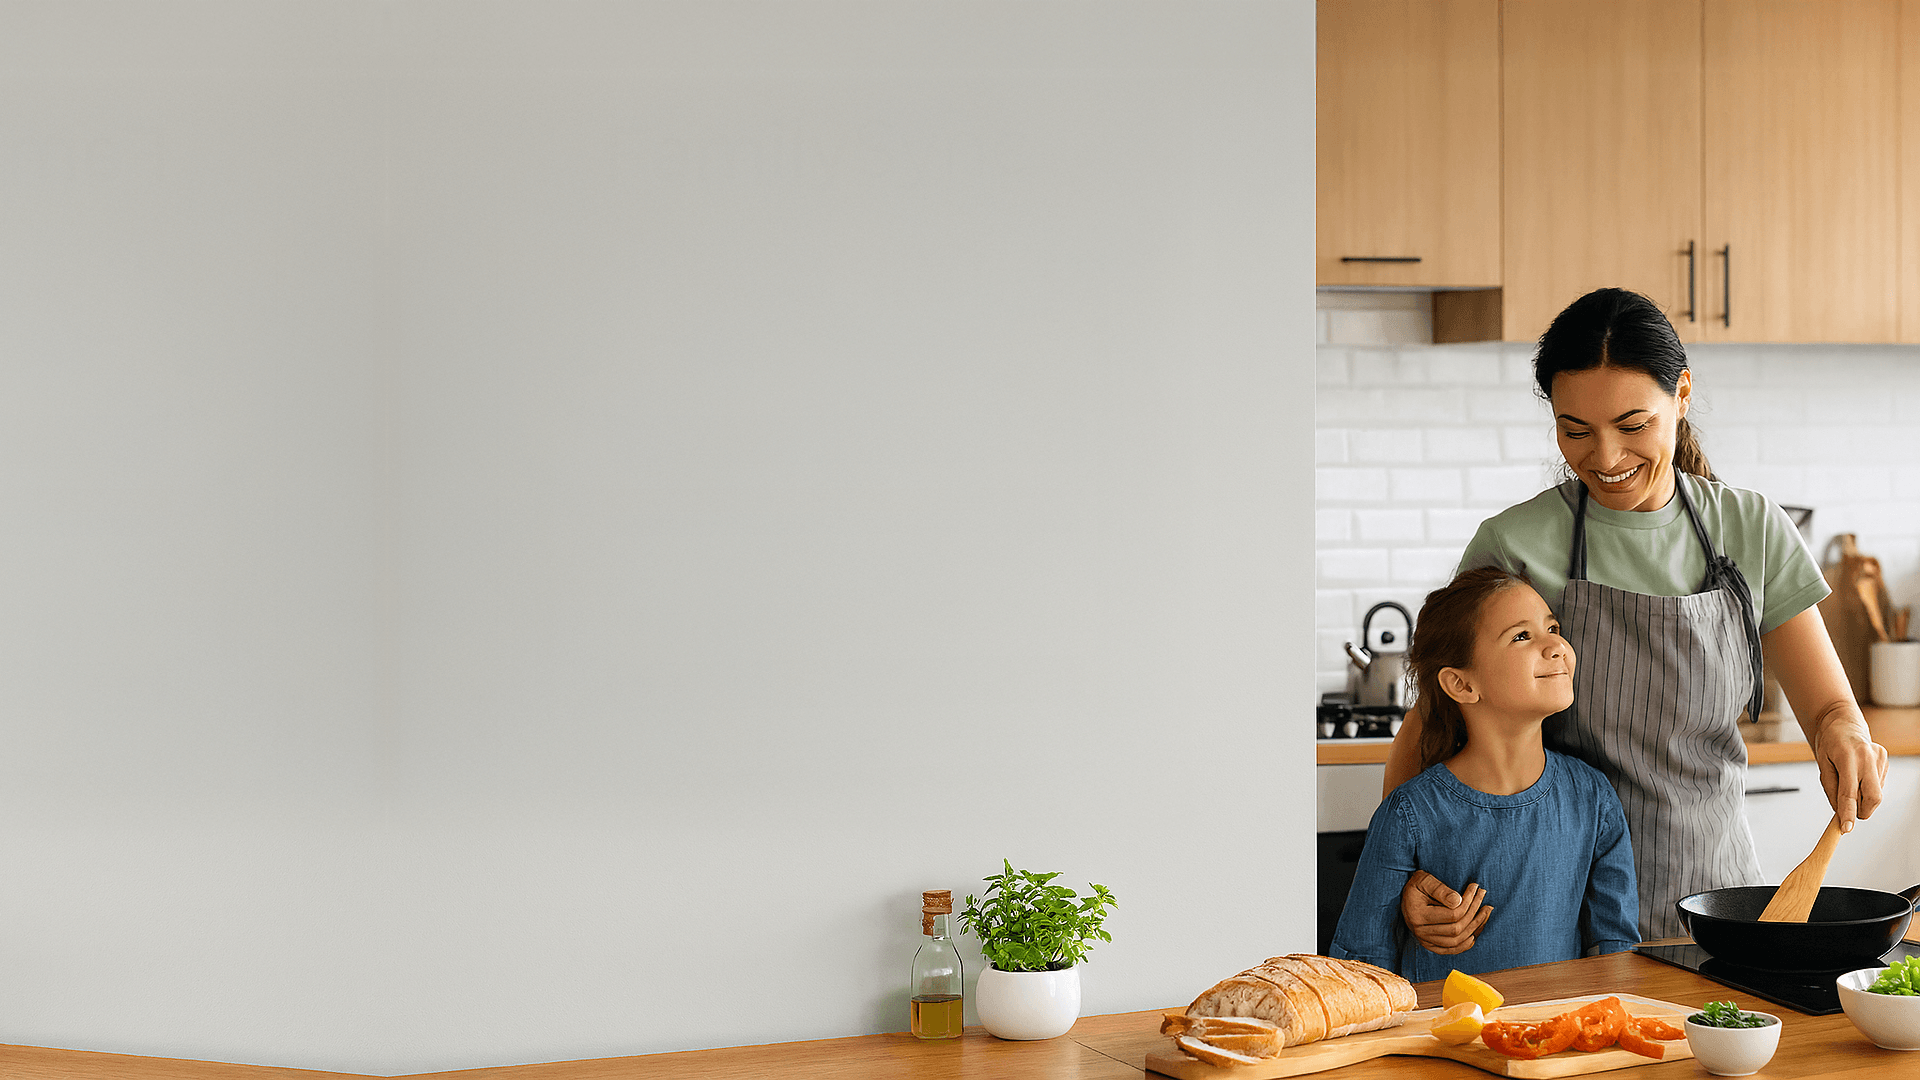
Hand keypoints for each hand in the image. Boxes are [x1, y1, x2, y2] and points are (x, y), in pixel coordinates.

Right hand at [1400, 871, 1491, 954]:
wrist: (1406, 895)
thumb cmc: (1416, 885)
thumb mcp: (1424, 880)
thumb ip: (1440, 889)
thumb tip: (1459, 901)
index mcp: (1418, 915)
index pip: (1452, 915)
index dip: (1468, 902)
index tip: (1475, 888)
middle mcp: (1420, 931)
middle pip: (1456, 929)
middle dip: (1474, 912)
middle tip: (1483, 896)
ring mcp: (1424, 940)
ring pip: (1456, 941)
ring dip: (1474, 927)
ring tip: (1485, 911)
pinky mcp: (1429, 945)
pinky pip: (1451, 950)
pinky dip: (1465, 945)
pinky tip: (1475, 933)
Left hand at [1813, 713, 1889, 831]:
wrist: (1843, 723)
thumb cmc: (1829, 743)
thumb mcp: (1822, 764)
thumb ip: (1831, 789)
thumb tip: (1840, 812)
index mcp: (1847, 756)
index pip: (1849, 792)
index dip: (1848, 812)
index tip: (1846, 828)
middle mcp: (1867, 756)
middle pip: (1873, 797)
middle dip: (1862, 810)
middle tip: (1849, 811)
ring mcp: (1879, 757)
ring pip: (1876, 792)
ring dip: (1862, 796)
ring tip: (1850, 780)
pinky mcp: (1885, 759)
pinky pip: (1878, 784)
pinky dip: (1867, 787)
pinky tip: (1859, 773)